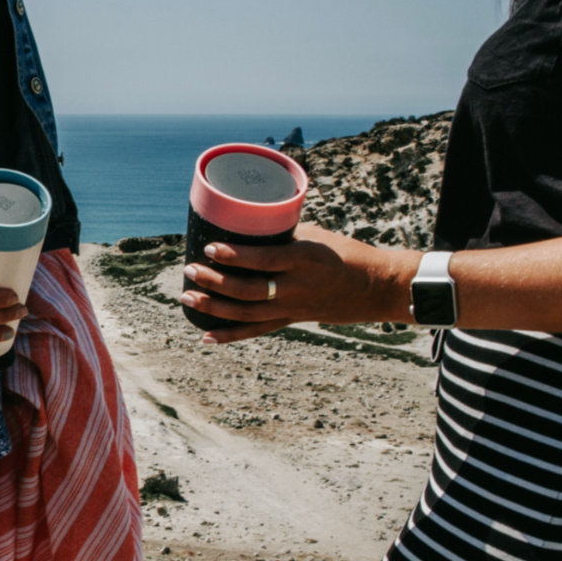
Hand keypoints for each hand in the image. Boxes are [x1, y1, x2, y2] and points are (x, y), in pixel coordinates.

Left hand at [180, 224, 417, 343]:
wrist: (374, 287)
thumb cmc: (342, 252)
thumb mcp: (315, 236)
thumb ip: (280, 235)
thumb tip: (241, 224)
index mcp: (305, 259)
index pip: (265, 260)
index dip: (236, 256)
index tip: (210, 247)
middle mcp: (298, 287)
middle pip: (250, 290)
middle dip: (215, 282)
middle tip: (190, 270)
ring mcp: (293, 308)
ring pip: (248, 313)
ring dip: (214, 307)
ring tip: (187, 297)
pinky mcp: (291, 320)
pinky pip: (257, 331)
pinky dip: (230, 335)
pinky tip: (206, 336)